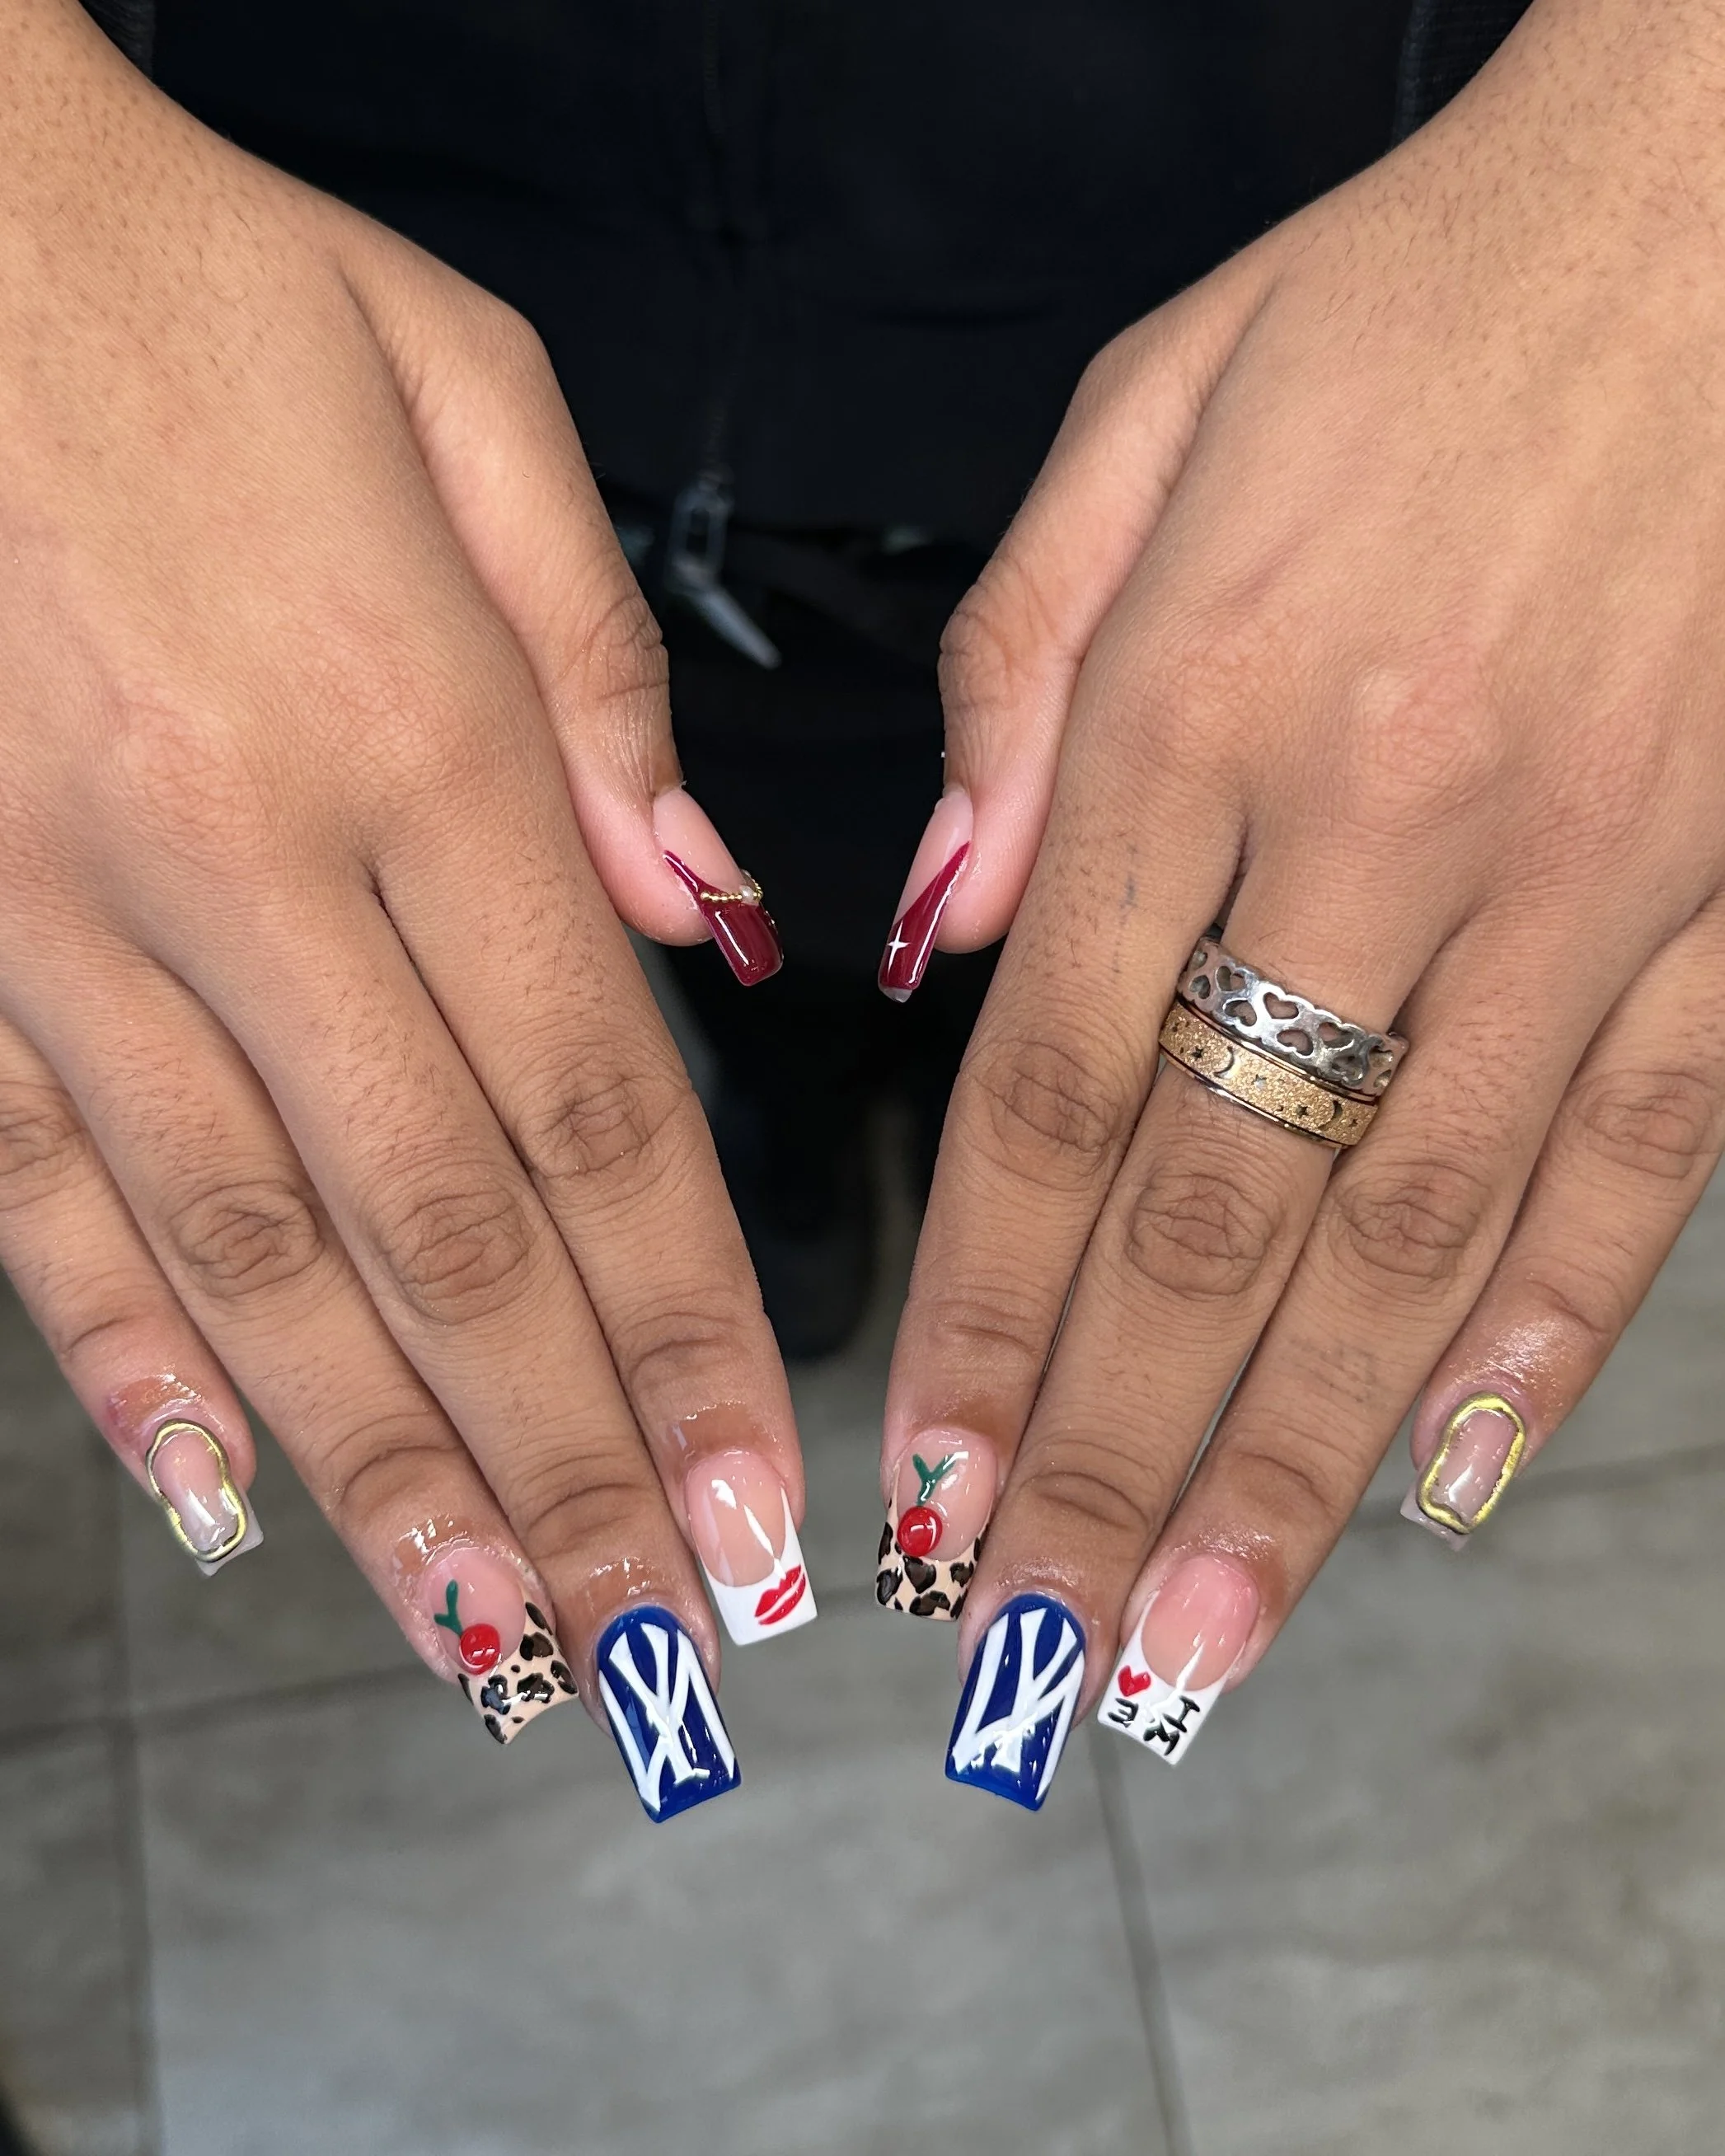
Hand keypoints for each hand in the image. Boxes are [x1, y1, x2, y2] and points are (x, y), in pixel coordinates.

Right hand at [0, 0, 805, 1799]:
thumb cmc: (202, 286)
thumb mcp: (463, 399)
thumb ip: (597, 682)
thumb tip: (707, 919)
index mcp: (414, 732)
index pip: (597, 1106)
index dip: (683, 1325)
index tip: (749, 1493)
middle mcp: (242, 856)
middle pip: (441, 1227)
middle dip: (559, 1455)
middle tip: (646, 1637)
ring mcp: (59, 910)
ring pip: (246, 1249)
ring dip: (373, 1464)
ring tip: (479, 1631)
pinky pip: (30, 1178)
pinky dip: (118, 1345)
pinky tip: (208, 1482)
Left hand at [880, 0, 1724, 1799]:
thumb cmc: (1412, 299)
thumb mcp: (1153, 424)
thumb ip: (1019, 684)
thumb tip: (928, 932)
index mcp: (1201, 706)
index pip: (1046, 1087)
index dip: (969, 1308)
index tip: (911, 1481)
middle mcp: (1384, 821)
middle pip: (1213, 1211)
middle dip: (1101, 1453)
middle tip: (1023, 1645)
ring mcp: (1584, 873)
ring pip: (1415, 1234)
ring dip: (1296, 1463)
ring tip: (1195, 1639)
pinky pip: (1642, 1155)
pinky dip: (1549, 1331)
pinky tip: (1458, 1477)